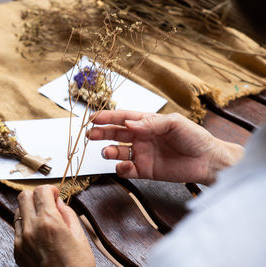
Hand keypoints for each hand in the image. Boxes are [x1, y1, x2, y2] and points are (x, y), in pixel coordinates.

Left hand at [14, 185, 94, 266]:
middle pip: (24, 196)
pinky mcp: (17, 251)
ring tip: (44, 220)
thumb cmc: (77, 265)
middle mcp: (31, 229)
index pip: (40, 190)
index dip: (50, 189)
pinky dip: (26, 225)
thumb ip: (67, 213)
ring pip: (18, 211)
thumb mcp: (79, 235)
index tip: (55, 194)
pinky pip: (17, 229)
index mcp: (49, 222)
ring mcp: (21, 241)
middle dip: (37, 196)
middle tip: (48, 204)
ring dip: (30, 210)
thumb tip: (57, 201)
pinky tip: (39, 234)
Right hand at [88, 110, 243, 184]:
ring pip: (118, 152)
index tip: (94, 118)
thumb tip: (129, 124)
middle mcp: (142, 137)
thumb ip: (151, 123)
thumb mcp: (175, 123)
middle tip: (91, 134)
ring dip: (109, 151)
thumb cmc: (194, 138)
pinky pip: (128, 170)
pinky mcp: (145, 170)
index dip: (108, 117)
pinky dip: (121, 169)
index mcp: (147, 123)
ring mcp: (142, 154)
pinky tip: (122, 166)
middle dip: (102, 133)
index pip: (123, 118)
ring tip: (107, 152)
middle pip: (116, 134)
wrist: (207, 161)